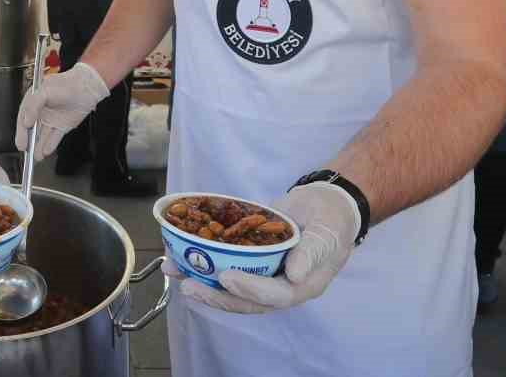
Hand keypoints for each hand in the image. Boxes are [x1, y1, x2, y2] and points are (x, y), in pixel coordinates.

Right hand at [14, 63, 109, 158]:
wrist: (86, 87)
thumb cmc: (64, 85)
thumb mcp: (44, 91)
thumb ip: (33, 105)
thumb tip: (26, 122)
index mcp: (33, 101)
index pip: (23, 118)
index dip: (21, 130)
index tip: (21, 141)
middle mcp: (41, 112)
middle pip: (32, 129)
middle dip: (28, 141)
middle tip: (26, 150)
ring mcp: (51, 120)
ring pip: (43, 136)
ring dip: (38, 146)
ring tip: (36, 156)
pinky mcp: (62, 126)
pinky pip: (54, 138)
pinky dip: (50, 145)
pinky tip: (46, 152)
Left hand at [180, 182, 360, 314]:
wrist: (326, 204)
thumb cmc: (332, 219)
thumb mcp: (327, 232)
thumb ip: (312, 252)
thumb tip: (295, 275)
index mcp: (303, 285)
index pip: (274, 296)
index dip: (250, 290)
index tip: (227, 278)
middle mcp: (280, 286)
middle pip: (246, 300)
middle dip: (216, 295)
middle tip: (189, 286)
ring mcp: (264, 274)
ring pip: (231, 288)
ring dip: (201, 281)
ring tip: (173, 270)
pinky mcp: (251, 259)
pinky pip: (226, 266)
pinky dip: (203, 263)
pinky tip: (179, 256)